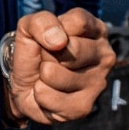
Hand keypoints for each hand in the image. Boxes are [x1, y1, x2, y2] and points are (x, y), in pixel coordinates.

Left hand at [6, 8, 115, 124]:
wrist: (24, 84)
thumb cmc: (35, 51)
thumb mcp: (30, 26)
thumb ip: (42, 22)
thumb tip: (59, 41)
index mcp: (96, 30)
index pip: (78, 22)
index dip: (54, 29)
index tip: (50, 37)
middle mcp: (104, 56)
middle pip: (71, 49)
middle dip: (46, 54)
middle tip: (47, 58)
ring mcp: (97, 83)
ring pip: (54, 74)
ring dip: (41, 75)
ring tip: (47, 76)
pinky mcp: (83, 107)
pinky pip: (49, 96)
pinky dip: (39, 93)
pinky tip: (48, 91)